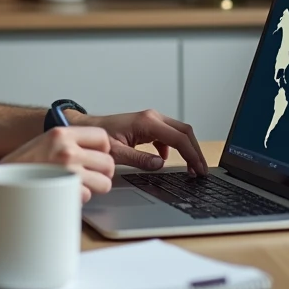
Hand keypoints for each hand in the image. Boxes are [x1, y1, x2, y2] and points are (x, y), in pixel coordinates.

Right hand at [0, 126, 114, 202]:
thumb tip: (97, 150)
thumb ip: (70, 142)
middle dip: (102, 173)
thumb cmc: (20, 164)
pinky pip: (88, 197)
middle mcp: (67, 149)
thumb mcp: (45, 141)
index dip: (103, 150)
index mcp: (62, 134)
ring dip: (94, 188)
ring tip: (78, 187)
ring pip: (104, 183)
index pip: (102, 137)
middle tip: (89, 177)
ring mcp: (67, 171)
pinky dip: (79, 199)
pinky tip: (65, 195)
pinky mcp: (65, 191)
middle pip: (108, 162)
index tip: (96, 157)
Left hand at [82, 109, 208, 176]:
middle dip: (195, 151)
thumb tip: (161, 164)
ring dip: (186, 149)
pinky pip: (167, 136)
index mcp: (147, 122)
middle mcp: (152, 118)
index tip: (200, 169)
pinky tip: (167, 160)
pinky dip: (173, 148)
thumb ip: (139, 159)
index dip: (193, 154)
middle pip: (184, 132)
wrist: (87, 128)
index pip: (179, 138)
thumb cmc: (98, 138)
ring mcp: (151, 120)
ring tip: (190, 168)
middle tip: (201, 170)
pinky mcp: (148, 126)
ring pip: (178, 133)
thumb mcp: (117, 153)